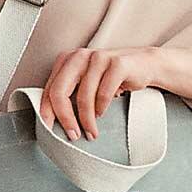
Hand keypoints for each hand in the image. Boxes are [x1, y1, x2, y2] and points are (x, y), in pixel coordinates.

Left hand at [38, 46, 162, 139]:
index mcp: (66, 60)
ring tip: (91, 132)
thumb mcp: (86, 83)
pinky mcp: (117, 64)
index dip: (47, 112)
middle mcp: (79, 56)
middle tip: (72, 135)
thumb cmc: (111, 77)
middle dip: (65, 118)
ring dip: (87, 119)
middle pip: (60, 91)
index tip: (50, 130)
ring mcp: (98, 58)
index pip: (49, 89)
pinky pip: (104, 93)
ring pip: (83, 96)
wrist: (144, 64)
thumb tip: (54, 121)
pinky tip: (102, 114)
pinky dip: (102, 108)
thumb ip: (69, 94)